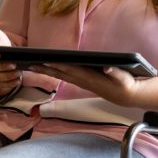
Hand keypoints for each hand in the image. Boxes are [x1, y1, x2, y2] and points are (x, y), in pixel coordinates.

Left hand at [27, 62, 141, 106]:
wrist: (126, 96)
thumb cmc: (125, 85)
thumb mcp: (124, 79)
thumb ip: (116, 73)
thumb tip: (107, 68)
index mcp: (91, 78)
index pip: (72, 70)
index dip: (59, 65)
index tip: (47, 60)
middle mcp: (83, 81)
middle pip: (61, 73)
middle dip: (46, 68)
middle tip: (31, 63)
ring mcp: (81, 81)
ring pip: (60, 75)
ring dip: (47, 71)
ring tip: (33, 65)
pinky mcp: (81, 81)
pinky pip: (64, 76)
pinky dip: (54, 71)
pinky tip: (46, 68)